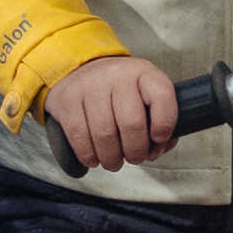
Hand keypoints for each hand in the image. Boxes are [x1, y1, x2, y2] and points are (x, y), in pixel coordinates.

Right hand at [46, 54, 179, 170]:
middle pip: (132, 123)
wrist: (80, 70)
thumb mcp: (145, 94)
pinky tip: (94, 158)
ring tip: (114, 162)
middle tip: (134, 158)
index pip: (162, 95)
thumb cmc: (120, 91)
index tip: (159, 138)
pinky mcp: (67, 99)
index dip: (165, 123)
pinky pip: (79, 136)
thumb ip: (160, 121)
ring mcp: (90, 86)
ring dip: (112, 158)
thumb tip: (159, 147)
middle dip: (136, 151)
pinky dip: (89, 155)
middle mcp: (117, 75)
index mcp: (143, 73)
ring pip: (104, 134)